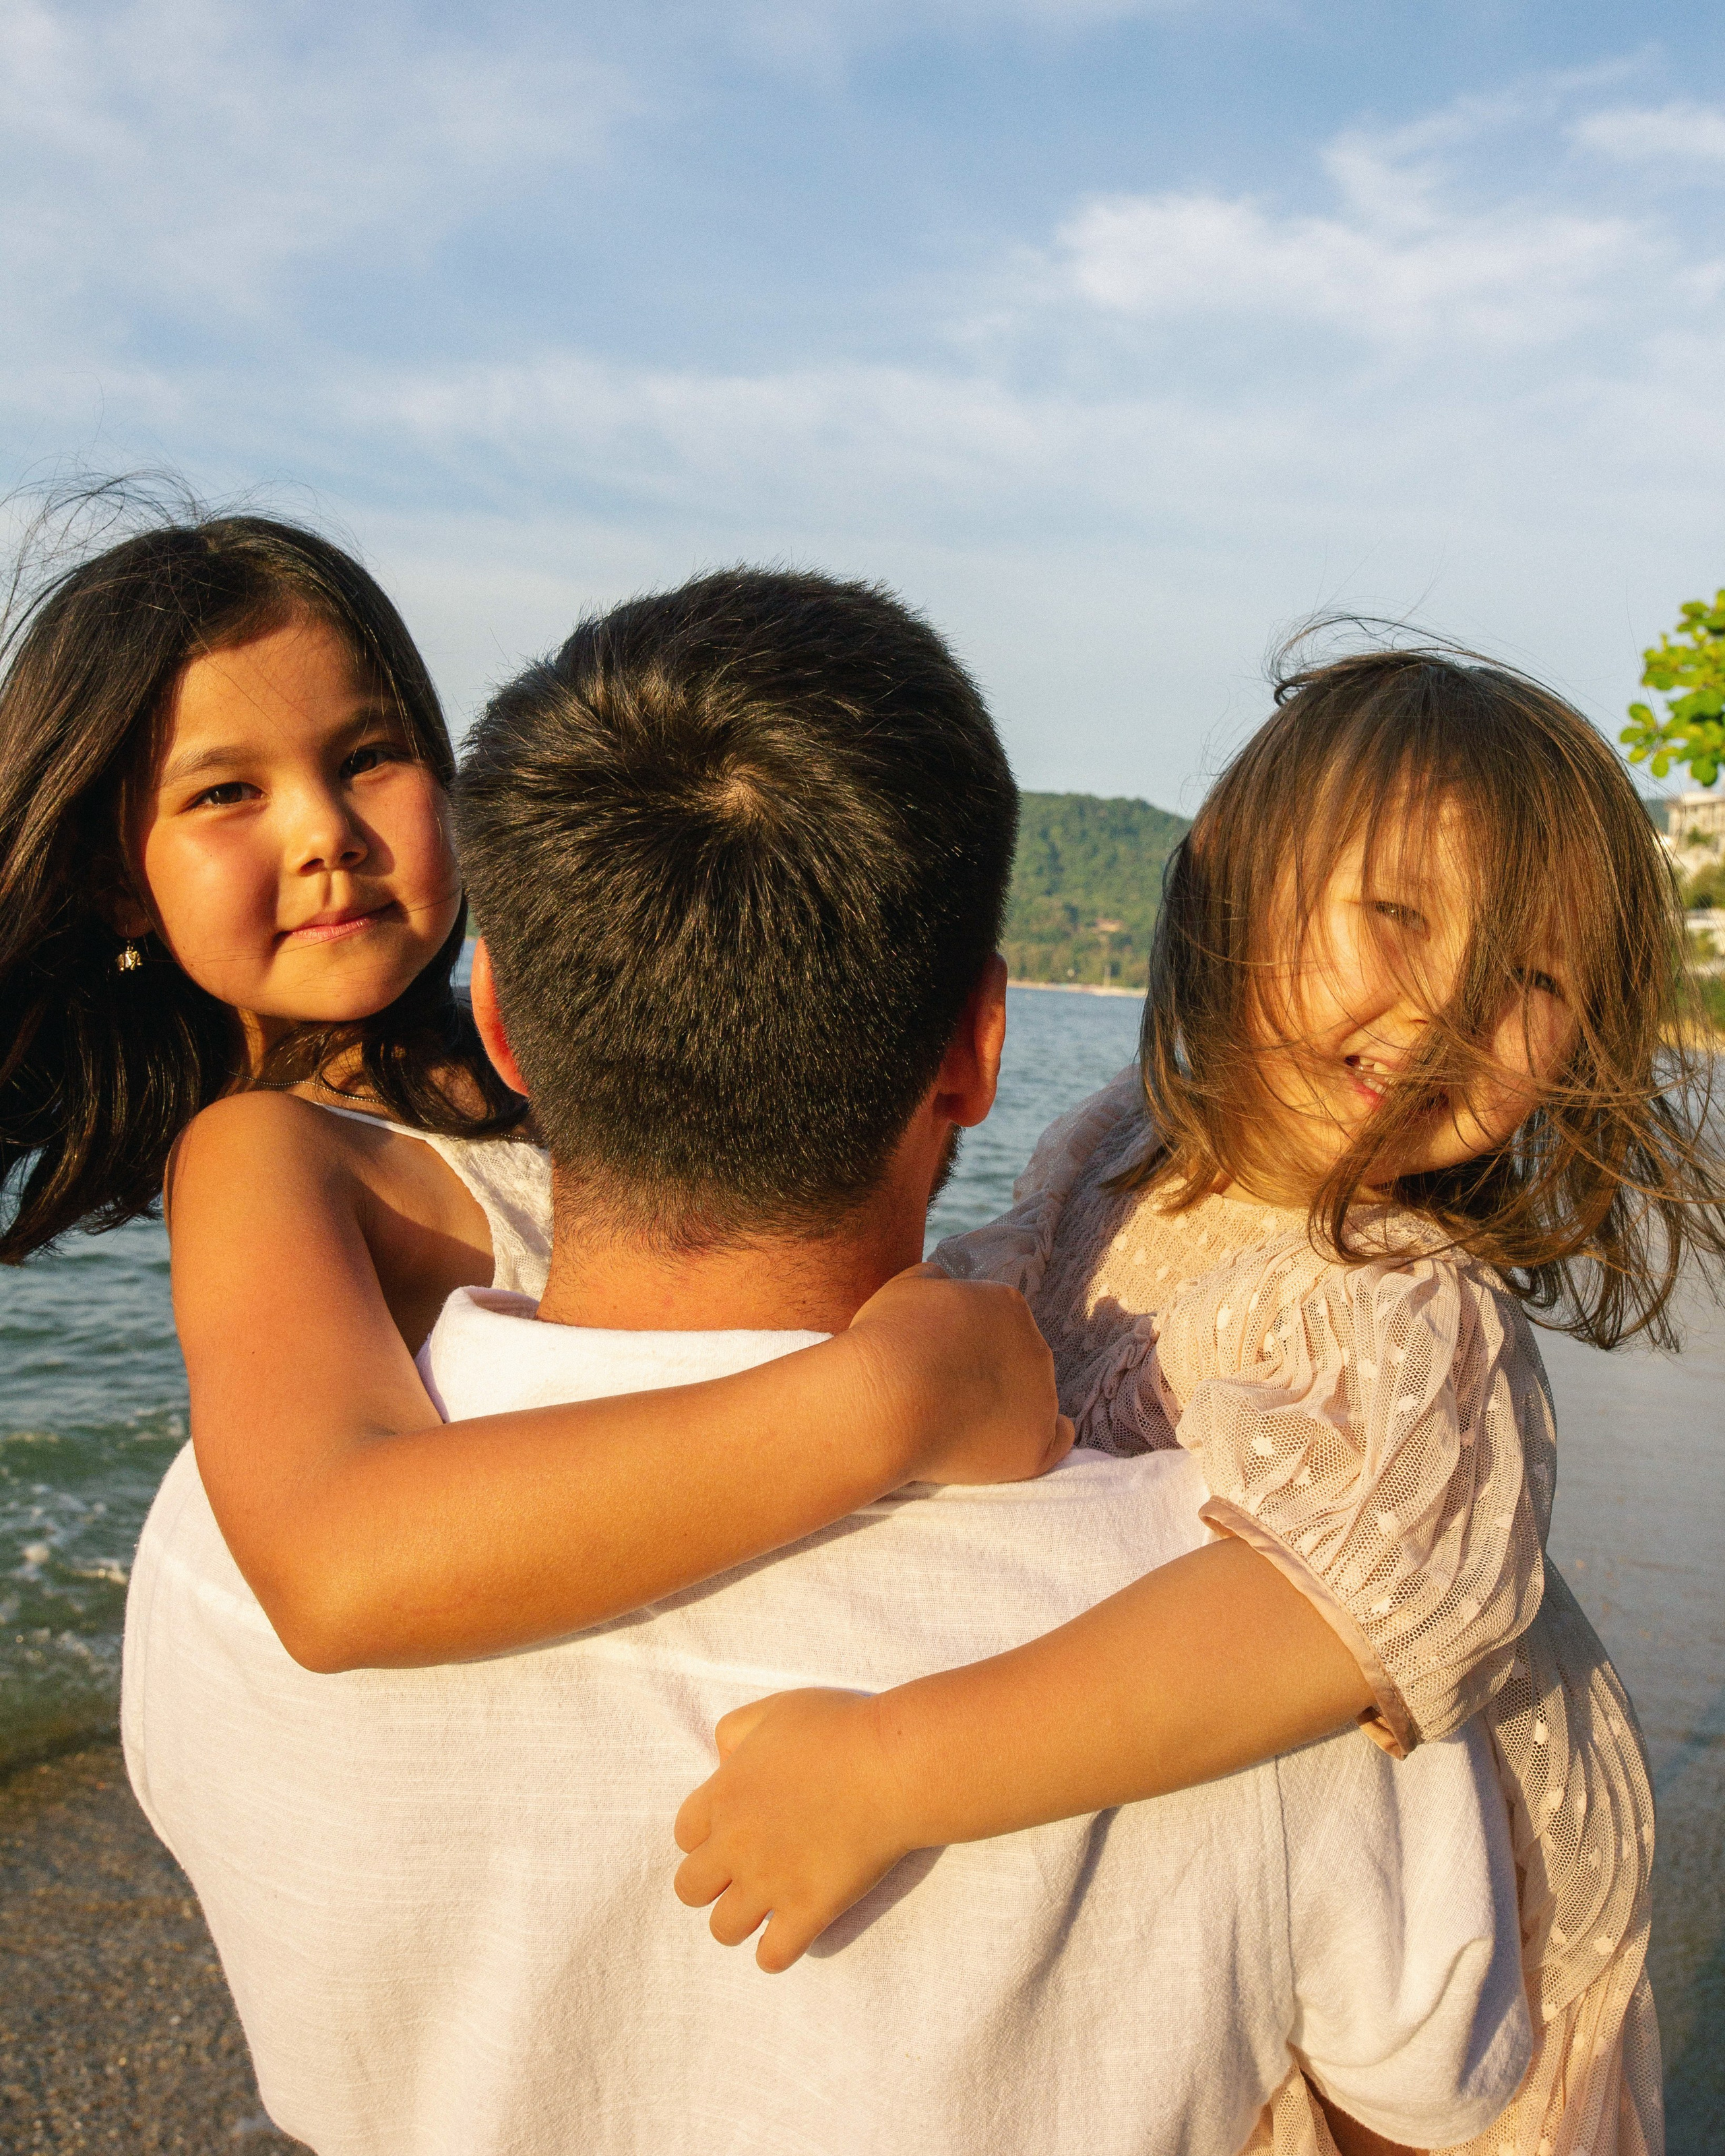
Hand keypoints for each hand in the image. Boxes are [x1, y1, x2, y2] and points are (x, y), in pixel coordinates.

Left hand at [673, 1688, 916, 1972]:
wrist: (890, 1766)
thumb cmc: (838, 1729)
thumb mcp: (775, 1710)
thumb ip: (736, 1731)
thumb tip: (724, 1760)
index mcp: (724, 1796)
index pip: (684, 1835)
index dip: (705, 1836)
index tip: (731, 1833)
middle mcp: (736, 1845)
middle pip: (690, 1888)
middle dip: (711, 1883)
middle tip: (743, 1872)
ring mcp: (770, 1883)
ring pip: (723, 1929)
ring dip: (738, 1921)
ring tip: (764, 1908)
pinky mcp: (808, 1911)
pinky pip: (772, 1957)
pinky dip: (774, 1953)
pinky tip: (789, 1935)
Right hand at [844, 1263, 1072, 1486]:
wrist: (885, 1403)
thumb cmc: (888, 1341)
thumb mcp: (906, 1287)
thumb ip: (936, 1280)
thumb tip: (946, 1284)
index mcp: (1008, 1305)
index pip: (998, 1322)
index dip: (969, 1342)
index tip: (943, 1359)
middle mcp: (1035, 1347)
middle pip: (1019, 1361)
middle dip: (991, 1374)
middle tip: (948, 1393)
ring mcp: (1041, 1398)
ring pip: (1033, 1401)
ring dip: (1008, 1409)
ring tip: (962, 1424)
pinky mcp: (1036, 1445)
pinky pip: (1056, 1443)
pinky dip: (1044, 1441)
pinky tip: (1017, 1443)